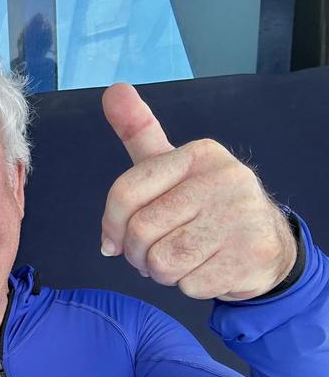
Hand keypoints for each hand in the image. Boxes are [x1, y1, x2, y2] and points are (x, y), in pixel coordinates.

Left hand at [100, 82, 295, 300]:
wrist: (265, 246)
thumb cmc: (203, 206)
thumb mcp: (171, 166)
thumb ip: (140, 131)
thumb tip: (113, 90)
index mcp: (198, 155)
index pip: (124, 193)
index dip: (111, 225)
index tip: (114, 239)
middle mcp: (224, 179)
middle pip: (139, 233)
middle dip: (138, 254)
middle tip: (157, 251)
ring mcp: (241, 217)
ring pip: (162, 263)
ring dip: (162, 272)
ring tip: (183, 259)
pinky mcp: (250, 255)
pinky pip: (188, 285)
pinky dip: (189, 286)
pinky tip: (208, 269)